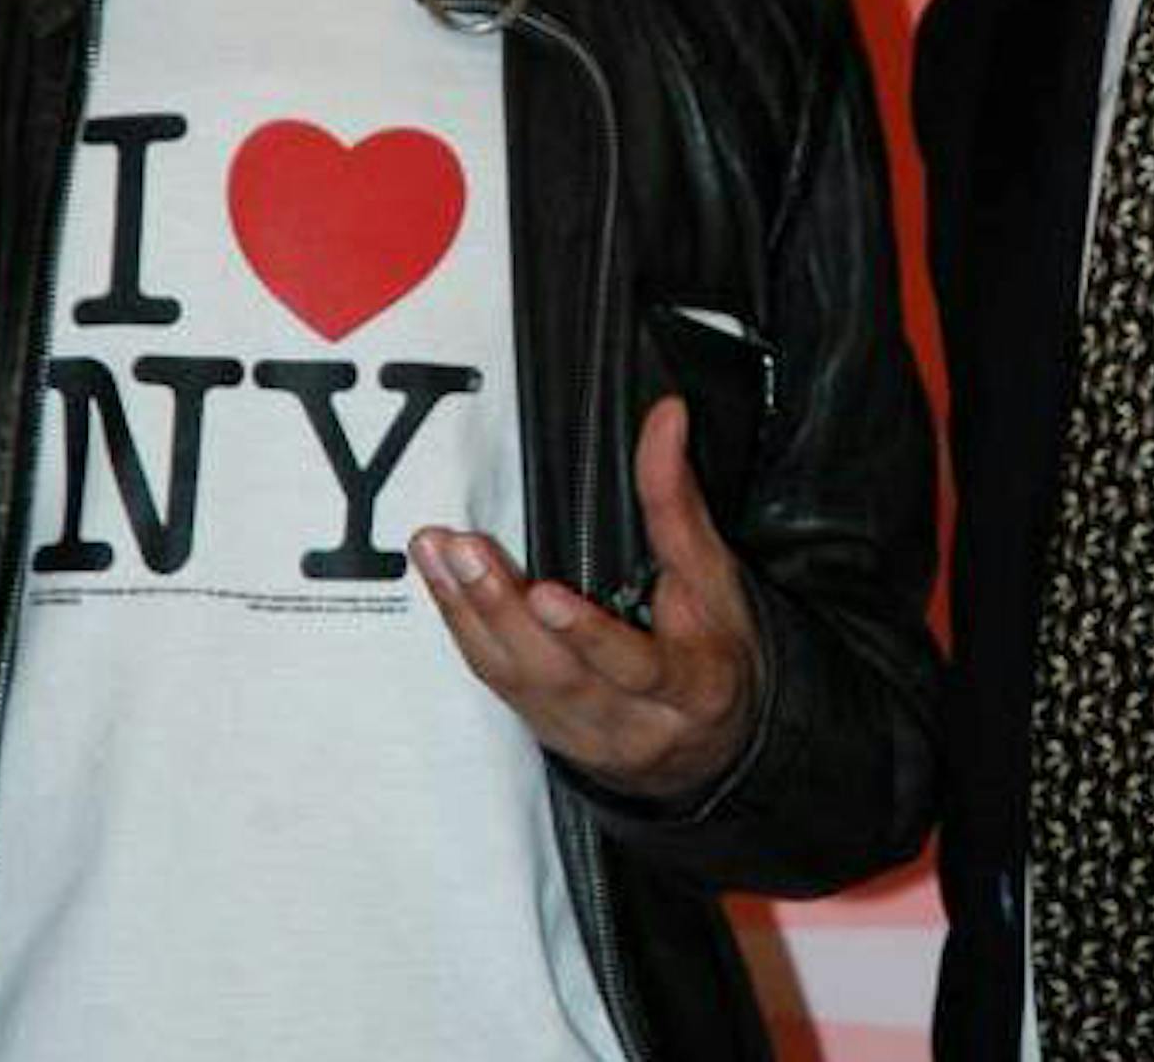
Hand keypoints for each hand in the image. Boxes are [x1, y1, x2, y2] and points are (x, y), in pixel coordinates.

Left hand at [409, 396, 762, 801]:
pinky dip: (465, 628)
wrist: (708, 739)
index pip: (639, 666)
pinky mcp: (544, 728)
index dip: (589, 636)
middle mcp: (631, 723)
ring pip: (516, 679)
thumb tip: (666, 414)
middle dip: (503, 612)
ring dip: (469, 613)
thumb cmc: (715, 644)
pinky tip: (442, 582)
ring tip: (438, 552)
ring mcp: (581, 732)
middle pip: (558, 676)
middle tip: (464, 550)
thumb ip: (678, 498)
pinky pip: (496, 681)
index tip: (545, 594)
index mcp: (690, 686)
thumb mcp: (713, 575)